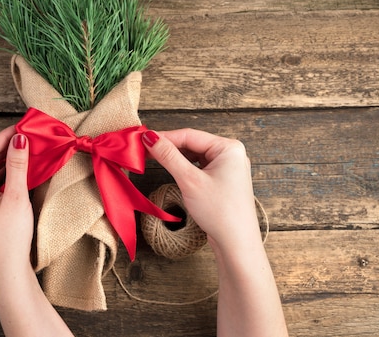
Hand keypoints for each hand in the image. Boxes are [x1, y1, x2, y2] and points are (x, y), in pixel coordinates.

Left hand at [0, 127, 73, 336]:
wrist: (7, 271)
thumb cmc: (9, 238)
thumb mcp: (16, 197)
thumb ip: (17, 165)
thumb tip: (19, 138)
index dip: (5, 136)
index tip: (23, 125)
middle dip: (8, 146)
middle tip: (29, 135)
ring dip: (9, 160)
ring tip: (29, 149)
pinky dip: (8, 174)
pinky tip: (23, 169)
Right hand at [143, 129, 288, 336]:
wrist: (237, 243)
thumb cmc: (219, 211)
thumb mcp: (189, 180)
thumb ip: (169, 156)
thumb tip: (150, 137)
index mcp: (228, 147)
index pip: (189, 135)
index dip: (164, 137)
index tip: (142, 139)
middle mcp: (231, 154)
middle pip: (192, 144)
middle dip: (168, 147)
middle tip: (143, 149)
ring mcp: (228, 168)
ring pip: (195, 155)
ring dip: (175, 157)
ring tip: (152, 158)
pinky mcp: (223, 180)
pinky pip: (200, 167)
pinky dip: (184, 167)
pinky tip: (170, 168)